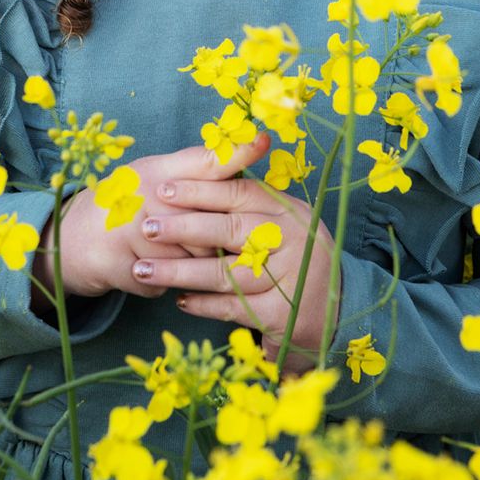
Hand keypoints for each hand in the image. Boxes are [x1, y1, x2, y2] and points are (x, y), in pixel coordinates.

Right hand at [32, 132, 272, 302]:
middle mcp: (141, 194)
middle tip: (226, 252)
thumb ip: (192, 173)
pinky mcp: (117, 264)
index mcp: (154, 169)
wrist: (68, 240)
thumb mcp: (152, 178)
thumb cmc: (123, 206)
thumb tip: (245, 159)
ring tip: (173, 264)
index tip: (264, 140)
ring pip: (186, 260)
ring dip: (187, 270)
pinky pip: (160, 284)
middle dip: (216, 243)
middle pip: (202, 222)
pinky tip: (146, 274)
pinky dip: (158, 286)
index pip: (203, 161)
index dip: (235, 151)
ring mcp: (126, 229)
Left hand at [130, 174, 339, 373]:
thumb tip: (204, 165)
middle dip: (182, 227)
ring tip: (144, 269)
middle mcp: (292, 240)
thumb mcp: (282, 220)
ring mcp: (288, 278)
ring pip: (224, 273)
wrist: (335, 307)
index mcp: (288, 210)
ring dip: (180, 271)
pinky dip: (202, 304)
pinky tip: (179, 299)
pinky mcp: (282, 315)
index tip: (164, 188)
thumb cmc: (293, 255)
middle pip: (229, 230)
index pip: (239, 193)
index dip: (200, 190)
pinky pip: (232, 307)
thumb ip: (249, 200)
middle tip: (146, 225)